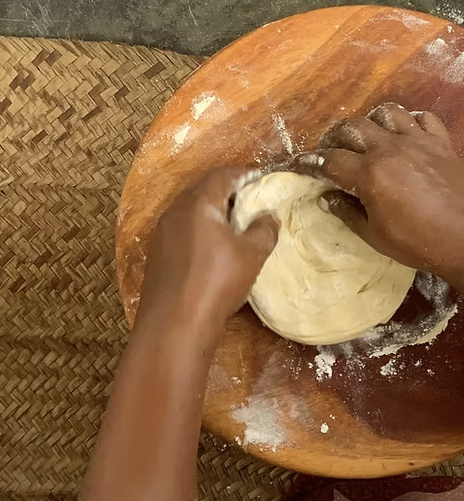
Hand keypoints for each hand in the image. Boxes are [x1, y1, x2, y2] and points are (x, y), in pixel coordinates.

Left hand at [137, 167, 277, 340]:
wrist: (173, 326)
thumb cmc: (216, 283)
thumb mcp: (251, 255)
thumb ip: (263, 230)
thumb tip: (269, 217)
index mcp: (198, 204)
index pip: (222, 175)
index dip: (244, 174)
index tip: (262, 180)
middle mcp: (174, 213)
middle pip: (203, 190)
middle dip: (228, 192)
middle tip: (252, 201)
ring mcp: (161, 235)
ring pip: (190, 211)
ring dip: (213, 212)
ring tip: (236, 226)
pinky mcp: (157, 255)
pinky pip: (182, 230)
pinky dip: (200, 230)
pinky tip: (214, 249)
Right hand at [304, 104, 463, 283]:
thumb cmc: (418, 243)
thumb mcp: (374, 235)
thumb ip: (348, 213)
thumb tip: (327, 198)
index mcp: (369, 173)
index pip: (330, 160)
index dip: (309, 162)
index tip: (298, 164)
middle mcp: (390, 148)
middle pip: (353, 127)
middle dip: (335, 136)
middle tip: (331, 150)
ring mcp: (418, 141)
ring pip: (388, 113)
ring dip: (372, 121)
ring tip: (368, 136)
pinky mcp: (442, 143)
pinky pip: (424, 118)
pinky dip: (411, 121)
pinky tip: (407, 133)